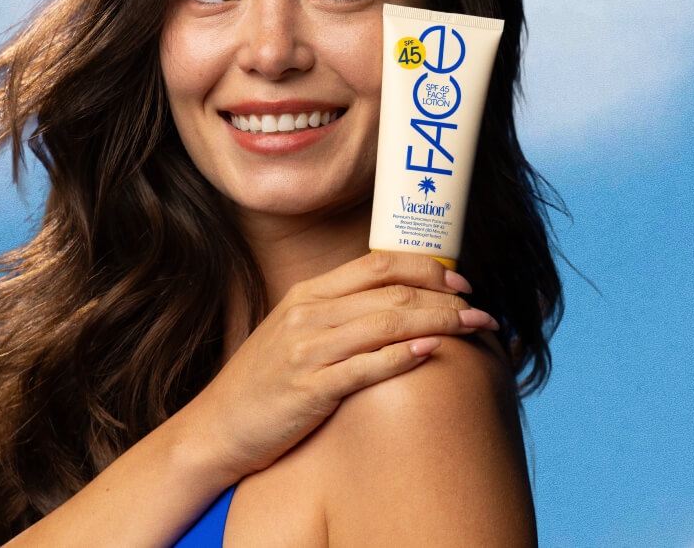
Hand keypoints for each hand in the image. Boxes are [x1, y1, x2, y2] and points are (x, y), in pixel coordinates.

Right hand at [188, 251, 498, 480]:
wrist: (214, 430)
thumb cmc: (266, 382)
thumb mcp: (299, 330)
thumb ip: (343, 310)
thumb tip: (403, 298)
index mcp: (309, 293)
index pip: (380, 264)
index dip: (427, 267)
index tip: (461, 280)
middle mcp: (309, 315)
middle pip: (393, 293)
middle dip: (445, 297)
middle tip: (479, 309)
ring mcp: (307, 352)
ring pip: (387, 324)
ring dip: (439, 322)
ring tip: (472, 326)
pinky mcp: (308, 391)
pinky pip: (364, 368)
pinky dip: (402, 357)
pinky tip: (431, 353)